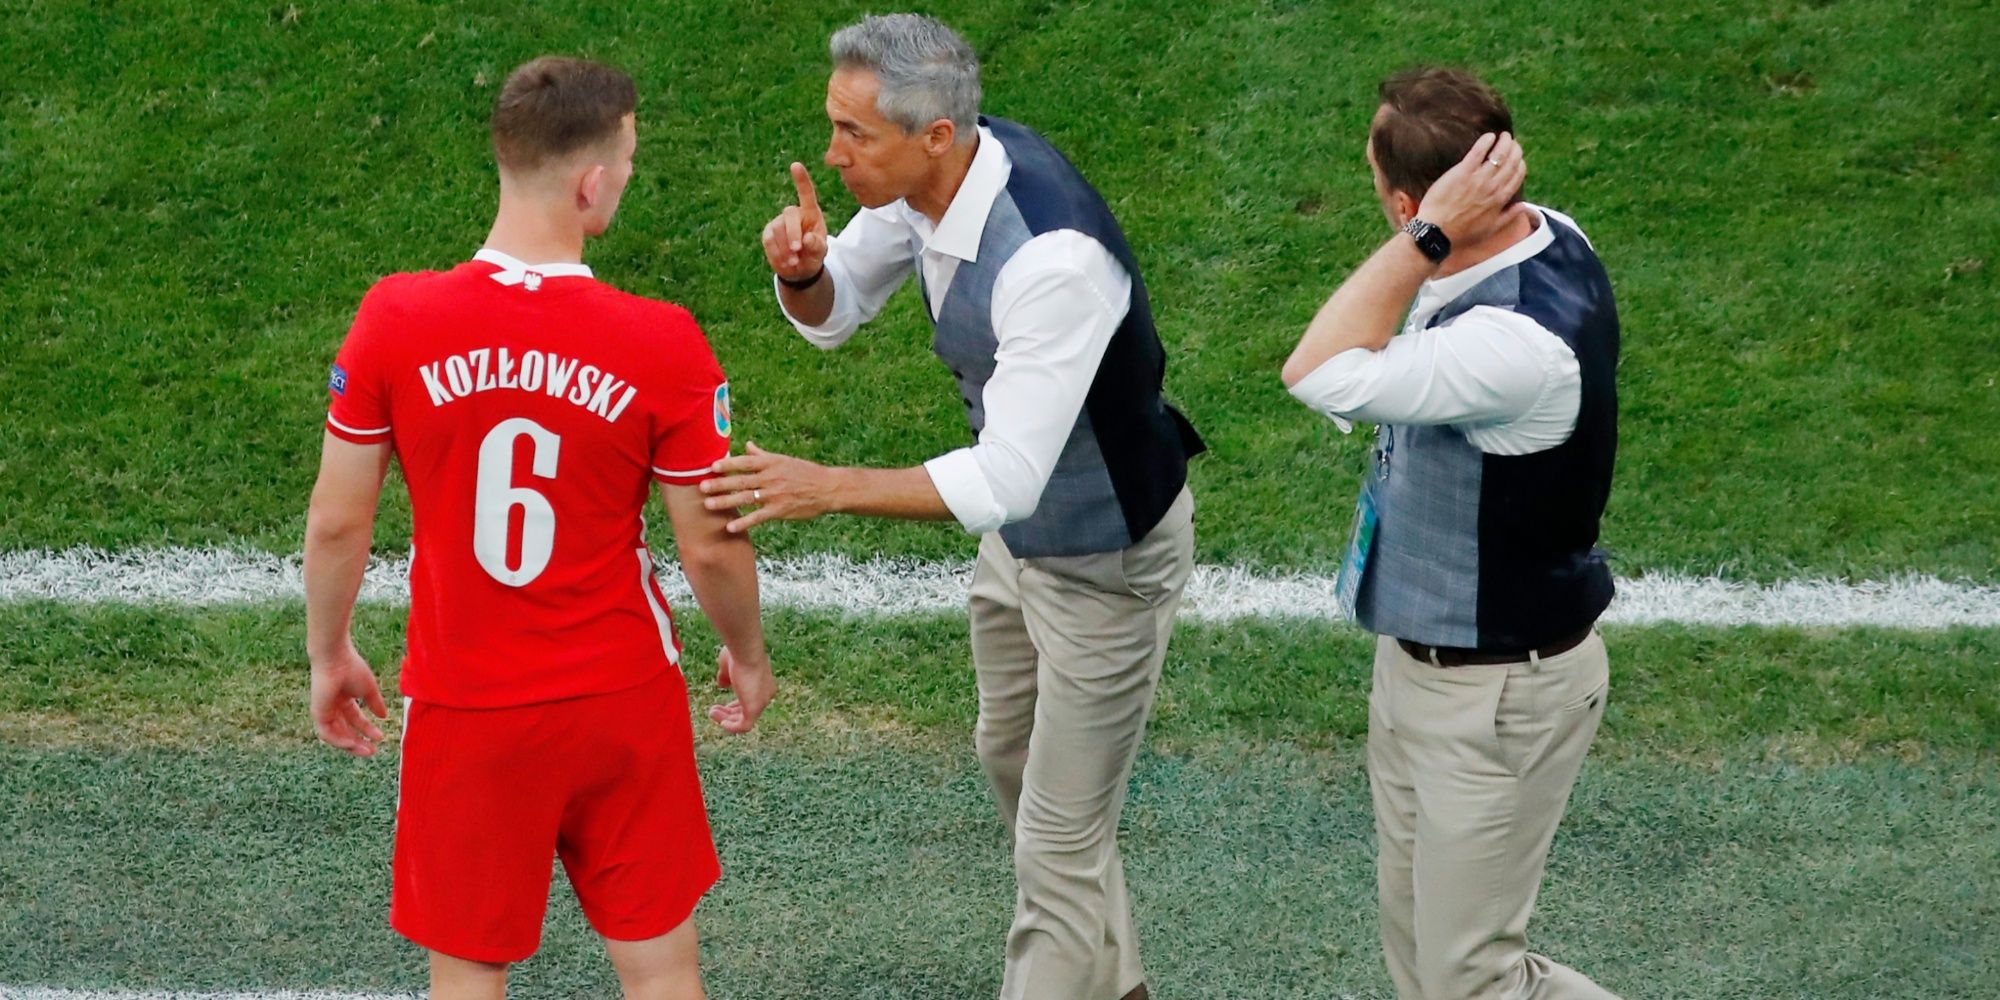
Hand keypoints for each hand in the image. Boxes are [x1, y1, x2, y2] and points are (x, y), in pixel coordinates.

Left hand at [309, 640, 388, 756]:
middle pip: (345, 730)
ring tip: (367, 750)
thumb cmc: (352, 668)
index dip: (367, 730)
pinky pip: (327, 733)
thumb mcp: (369, 690)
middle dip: (359, 741)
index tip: (380, 737)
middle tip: (373, 751)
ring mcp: (324, 711)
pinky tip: (352, 743)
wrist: (336, 659)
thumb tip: (384, 716)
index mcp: (344, 700)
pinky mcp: (318, 714)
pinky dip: (339, 740)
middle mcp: (333, 707)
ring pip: (336, 735)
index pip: (355, 720)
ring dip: (351, 744)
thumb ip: (375, 704)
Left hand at [700, 442, 842, 532]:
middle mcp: (770, 477)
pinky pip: (758, 517)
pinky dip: (744, 522)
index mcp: (771, 463)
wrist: (828, 488)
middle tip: (702, 487)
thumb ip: (762, 455)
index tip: (712, 466)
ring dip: (726, 502)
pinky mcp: (779, 510)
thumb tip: (747, 445)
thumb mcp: (784, 460)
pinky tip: (730, 527)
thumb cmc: (805, 472)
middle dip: (720, 484)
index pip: (745, 462)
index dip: (728, 464)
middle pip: (741, 480)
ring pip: (745, 498)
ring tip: (708, 505)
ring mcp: (774, 494)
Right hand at [708, 645, 775, 733]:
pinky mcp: (754, 710)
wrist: (744, 650)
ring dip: (726, 718)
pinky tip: (721, 722)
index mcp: (764, 684)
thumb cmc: (738, 654)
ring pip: (744, 719)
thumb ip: (726, 677)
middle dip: (730, 713)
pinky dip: (732, 727)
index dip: (736, 705)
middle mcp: (766, 694)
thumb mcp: (729, 666)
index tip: (723, 706)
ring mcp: (761, 702)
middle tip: (713, 710)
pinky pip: (744, 726)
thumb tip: (722, 685)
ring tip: (712, 712)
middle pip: (747, 711)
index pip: (750, 700)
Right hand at [761, 162, 828, 282]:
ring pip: (777, 230)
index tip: (795, 165)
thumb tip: (807, 239)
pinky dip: (777, 253)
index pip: (806, 194)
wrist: (799, 270)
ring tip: (795, 262)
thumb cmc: (813, 255)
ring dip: (786, 249)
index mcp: (811, 213)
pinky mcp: (768, 232)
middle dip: (793, 233)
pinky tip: (786, 261)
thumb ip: (817, 245)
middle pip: (790, 214)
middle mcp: (794, 214)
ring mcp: (779, 221)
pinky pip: (769, 240)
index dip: (801, 180)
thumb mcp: (820, 252)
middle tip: (798, 250)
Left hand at [1415, 132, 1528, 248]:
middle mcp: (1493, 187)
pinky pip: (1478, 152)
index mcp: (1501, 199)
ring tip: (1503, 136)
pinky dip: (1486, 141)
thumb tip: (1523, 206)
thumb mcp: (1491, 229)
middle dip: (1515, 149)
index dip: (1520, 163)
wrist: (1436, 232)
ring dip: (1504, 142)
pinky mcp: (1462, 172)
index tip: (1518, 157)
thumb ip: (1509, 216)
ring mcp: (1478, 179)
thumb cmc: (1461, 232)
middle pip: (1511, 162)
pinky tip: (1489, 136)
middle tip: (1512, 142)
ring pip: (1499, 154)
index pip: (1518, 175)